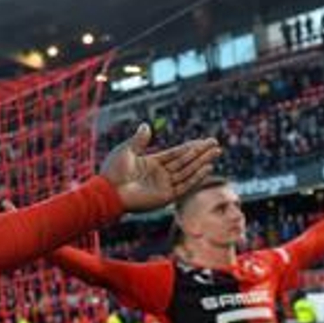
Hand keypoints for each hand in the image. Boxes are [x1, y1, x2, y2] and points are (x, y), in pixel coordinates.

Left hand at [100, 124, 219, 212]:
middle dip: (201, 153)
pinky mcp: (165, 197)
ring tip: (215, 152)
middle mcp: (160, 174)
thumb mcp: (126, 150)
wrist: (107, 192)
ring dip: (202, 162)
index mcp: (151, 163)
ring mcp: (163, 186)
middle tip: (216, 144)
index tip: (204, 140)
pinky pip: (184, 186)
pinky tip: (207, 168)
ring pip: (187, 172)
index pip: (176, 153)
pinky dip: (196, 178)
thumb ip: (139, 140)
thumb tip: (146, 125)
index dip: (190, 147)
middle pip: (185, 162)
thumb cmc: (112, 171)